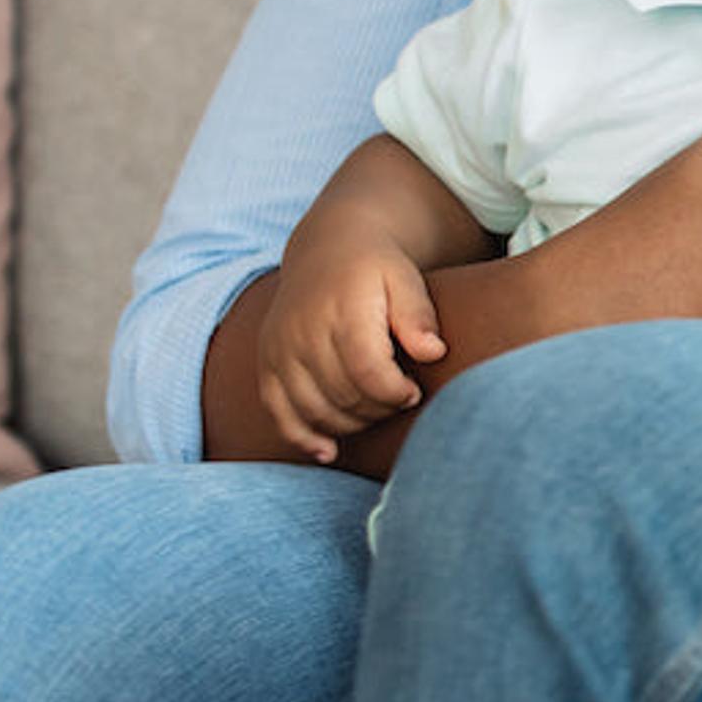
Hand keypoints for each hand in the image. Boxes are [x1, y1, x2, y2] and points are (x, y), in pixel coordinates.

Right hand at [251, 250, 441, 464]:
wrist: (327, 251)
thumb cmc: (376, 270)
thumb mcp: (405, 279)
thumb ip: (418, 315)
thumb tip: (434, 352)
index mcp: (341, 311)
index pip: (368, 372)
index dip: (395, 393)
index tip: (414, 393)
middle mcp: (302, 332)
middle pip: (342, 395)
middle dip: (378, 409)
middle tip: (399, 401)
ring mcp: (279, 351)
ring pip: (313, 410)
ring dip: (350, 424)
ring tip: (376, 411)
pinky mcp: (266, 365)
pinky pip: (279, 412)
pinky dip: (303, 437)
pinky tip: (328, 451)